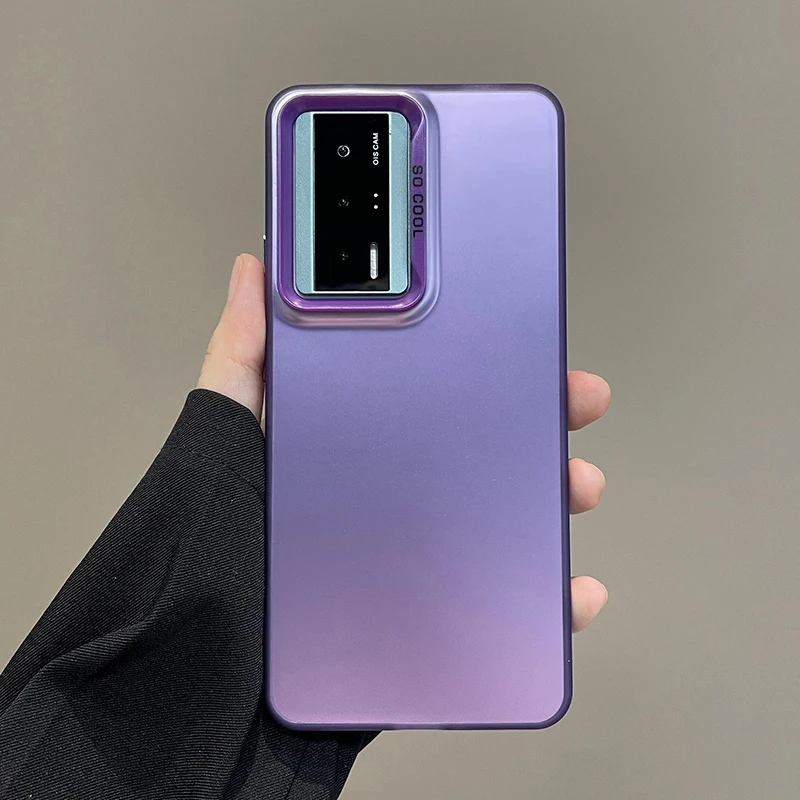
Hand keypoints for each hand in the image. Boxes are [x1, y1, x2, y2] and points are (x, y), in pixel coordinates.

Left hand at [198, 254, 609, 631]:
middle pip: (483, 450)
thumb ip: (239, 356)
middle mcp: (392, 497)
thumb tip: (252, 271)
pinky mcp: (425, 619)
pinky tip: (572, 589)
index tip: (531, 343)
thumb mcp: (221, 435)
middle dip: (539, 423)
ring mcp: (413, 557)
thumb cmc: (207, 544)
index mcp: (358, 448)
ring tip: (576, 487)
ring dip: (554, 499)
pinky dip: (548, 599)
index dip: (489, 364)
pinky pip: (501, 605)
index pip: (436, 391)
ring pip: (504, 519)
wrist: (205, 666)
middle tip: (574, 401)